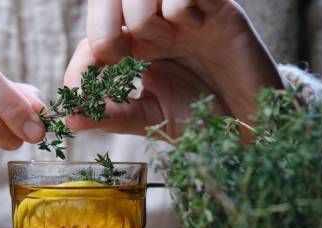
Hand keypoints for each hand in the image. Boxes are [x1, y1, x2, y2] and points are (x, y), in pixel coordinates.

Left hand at [64, 0, 282, 137]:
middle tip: (123, 57)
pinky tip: (198, 27)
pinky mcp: (214, 3)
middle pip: (105, 0)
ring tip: (168, 43)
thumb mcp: (149, 120)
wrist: (253, 121)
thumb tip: (67, 120)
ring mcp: (180, 12)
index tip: (85, 87)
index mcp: (133, 51)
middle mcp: (152, 25)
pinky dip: (181, 10)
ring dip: (144, 21)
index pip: (91, 38)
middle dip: (104, 32)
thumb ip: (110, 116)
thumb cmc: (202, 119)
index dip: (83, 60)